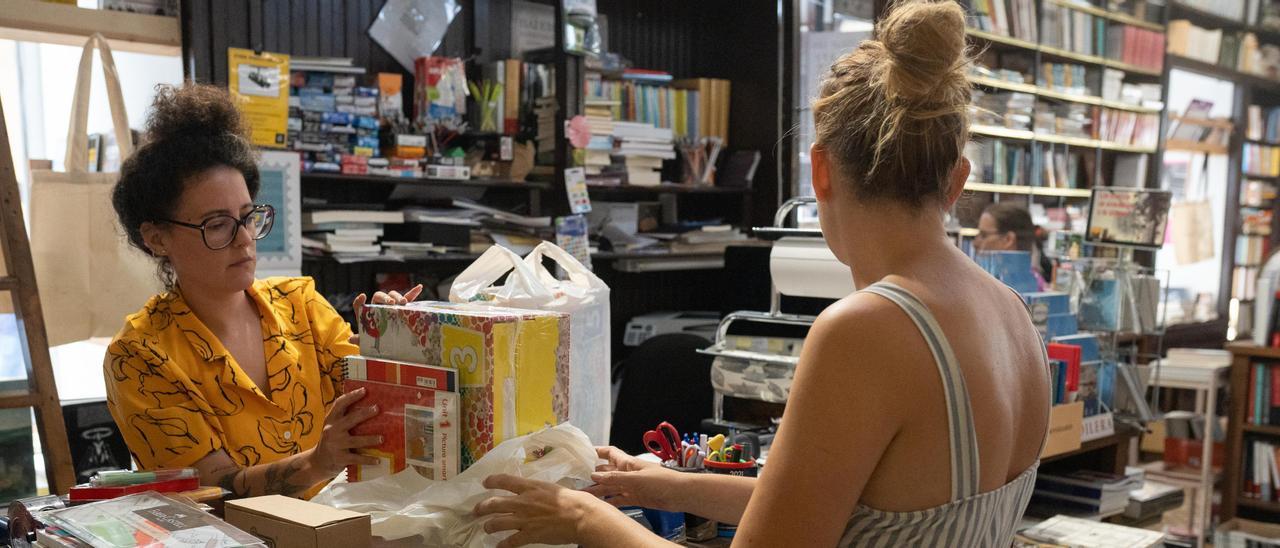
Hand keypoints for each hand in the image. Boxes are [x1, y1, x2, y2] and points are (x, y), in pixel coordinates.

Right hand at [306, 387, 381, 477]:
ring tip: (382, 438)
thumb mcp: (332, 427)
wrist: (317, 462)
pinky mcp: (340, 458)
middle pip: (350, 419)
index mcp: (331, 420)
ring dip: (370, 439)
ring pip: (356, 441)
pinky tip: (378, 460)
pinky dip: (368, 459)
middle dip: (365, 413)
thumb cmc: (330, 441)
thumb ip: (344, 419)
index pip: (340, 404)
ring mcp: (336, 445)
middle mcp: (332, 430)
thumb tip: (368, 407)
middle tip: (377, 408)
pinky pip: (357, 458)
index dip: (352, 396)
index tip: (364, 390)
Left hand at [348, 284, 422, 343]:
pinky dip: (413, 293)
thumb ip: (360, 339)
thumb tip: (351, 339)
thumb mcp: (367, 341)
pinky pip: (407, 298)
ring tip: (403, 303)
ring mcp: (390, 305)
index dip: (359, 301)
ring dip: (398, 296)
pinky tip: (419, 287)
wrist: (388, 344)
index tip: (363, 297)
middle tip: (391, 303)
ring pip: (392, 295)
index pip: (360, 305)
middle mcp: (378, 306)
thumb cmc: (376, 340)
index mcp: (367, 313)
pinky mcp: (402, 307)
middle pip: (379, 296)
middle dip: (385, 298)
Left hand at [474, 474, 608, 547]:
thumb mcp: (552, 488)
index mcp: (530, 487)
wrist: (580, 516)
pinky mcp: (529, 534)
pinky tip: (499, 546)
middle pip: (494, 503)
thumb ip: (538, 490)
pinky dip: (502, 545)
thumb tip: (533, 492)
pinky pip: (509, 541)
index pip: (505, 480)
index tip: (485, 482)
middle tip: (476, 511)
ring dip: (488, 526)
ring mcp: (524, 519)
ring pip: (496, 522)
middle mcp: (523, 502)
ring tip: (486, 527)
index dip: (492, 480)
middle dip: (481, 507)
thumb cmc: (572, 500)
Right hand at [583, 446, 684, 510]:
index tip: (582, 452)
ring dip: (598, 491)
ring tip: (584, 496)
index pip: (609, 453)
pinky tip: (600, 505)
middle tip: (576, 480)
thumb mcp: (636, 478)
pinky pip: (619, 499)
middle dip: (592, 475)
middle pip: (606, 472)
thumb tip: (593, 475)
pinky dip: (610, 502)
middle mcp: (628, 473)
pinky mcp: (636, 498)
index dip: (596, 451)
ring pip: (611, 487)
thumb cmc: (662, 480)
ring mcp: (631, 486)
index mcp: (628, 462)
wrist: (680, 494)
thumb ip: (615, 478)